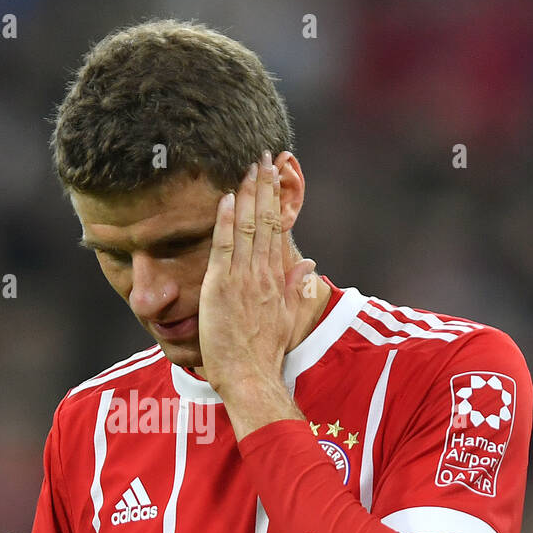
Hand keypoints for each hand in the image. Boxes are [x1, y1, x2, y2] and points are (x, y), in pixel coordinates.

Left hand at [199, 151, 317, 437]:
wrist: (250, 375)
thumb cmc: (265, 352)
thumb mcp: (288, 318)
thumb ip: (299, 289)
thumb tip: (311, 264)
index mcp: (277, 279)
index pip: (276, 230)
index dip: (275, 200)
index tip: (276, 174)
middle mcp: (263, 273)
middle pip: (264, 221)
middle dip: (264, 187)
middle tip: (263, 156)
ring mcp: (243, 278)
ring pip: (247, 228)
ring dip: (247, 195)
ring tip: (248, 167)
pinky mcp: (222, 287)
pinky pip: (225, 247)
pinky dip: (226, 222)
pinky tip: (227, 199)